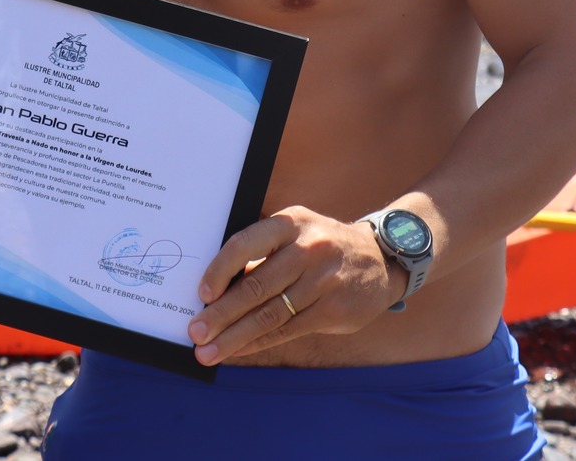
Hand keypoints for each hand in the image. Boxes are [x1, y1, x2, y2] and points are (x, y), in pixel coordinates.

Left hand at [186, 207, 405, 366]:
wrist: (379, 258)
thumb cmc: (320, 246)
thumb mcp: (294, 233)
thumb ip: (261, 255)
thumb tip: (214, 290)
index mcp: (289, 223)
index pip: (245, 244)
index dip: (220, 271)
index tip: (202, 295)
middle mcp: (308, 248)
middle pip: (256, 286)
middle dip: (221, 314)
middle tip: (196, 332)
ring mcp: (323, 280)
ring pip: (270, 314)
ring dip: (235, 336)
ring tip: (209, 351)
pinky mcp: (333, 309)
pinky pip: (287, 330)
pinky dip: (258, 342)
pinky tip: (239, 350)